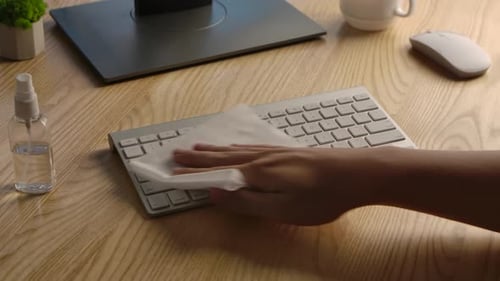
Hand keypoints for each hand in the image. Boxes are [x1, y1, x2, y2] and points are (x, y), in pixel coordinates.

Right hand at [173, 144, 389, 224]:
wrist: (356, 173)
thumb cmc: (322, 196)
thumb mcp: (282, 209)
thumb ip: (247, 202)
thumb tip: (215, 195)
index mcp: (257, 172)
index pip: (216, 172)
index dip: (194, 173)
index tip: (173, 170)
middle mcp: (262, 158)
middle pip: (223, 156)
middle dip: (198, 157)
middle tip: (176, 153)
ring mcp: (275, 152)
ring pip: (236, 149)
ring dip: (214, 149)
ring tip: (198, 146)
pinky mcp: (287, 151)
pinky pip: (250, 147)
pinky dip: (235, 146)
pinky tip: (236, 147)